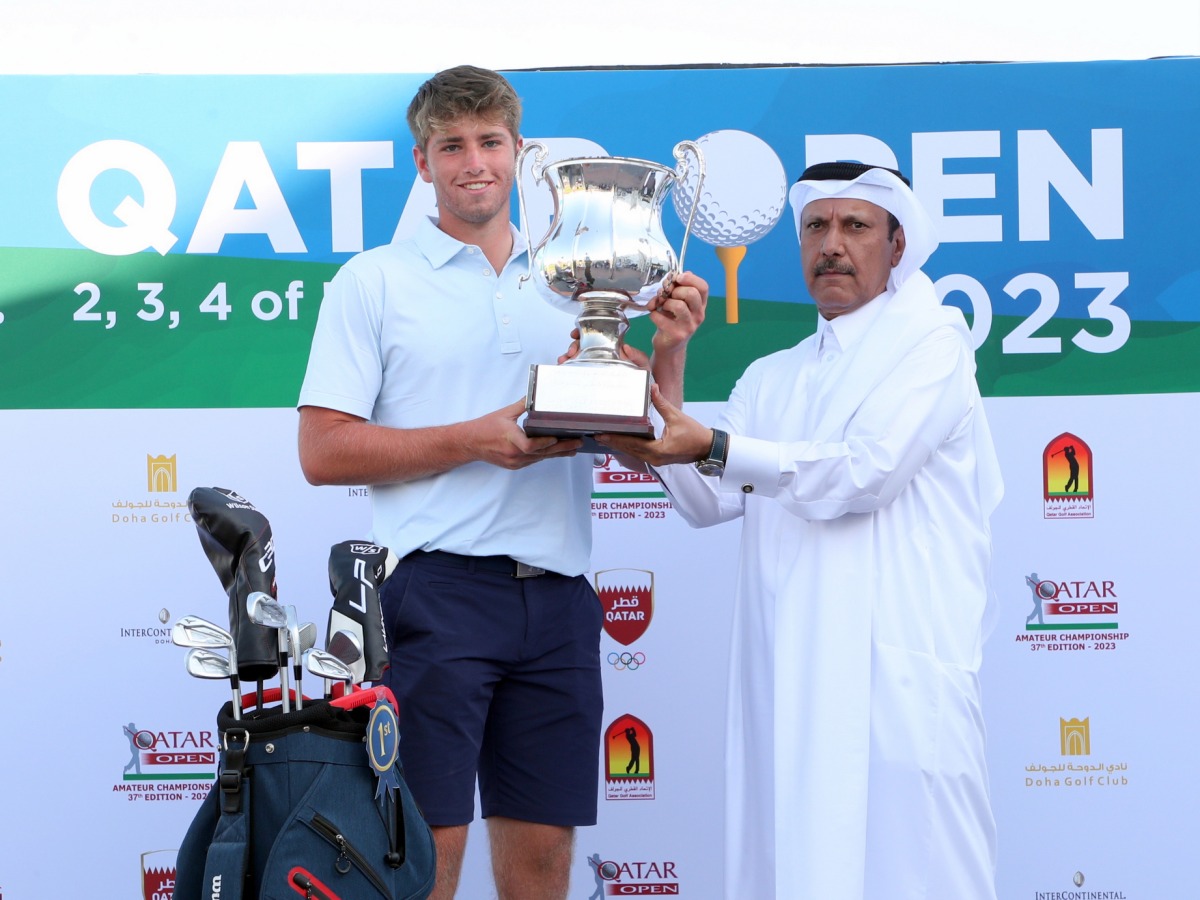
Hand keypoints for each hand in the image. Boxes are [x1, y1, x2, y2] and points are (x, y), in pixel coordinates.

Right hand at [474, 399, 582, 468]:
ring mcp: (514, 462)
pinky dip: (545, 455)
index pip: (531, 445)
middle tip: (577, 443)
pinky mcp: (514, 465)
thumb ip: (523, 404)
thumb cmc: (485, 427)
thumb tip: (536, 394)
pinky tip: (556, 452)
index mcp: (510, 439)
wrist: (470, 443)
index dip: (545, 443)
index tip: (558, 438)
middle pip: (542, 453)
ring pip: (540, 458)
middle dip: (562, 448)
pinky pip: (533, 460)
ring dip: (556, 453)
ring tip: (573, 448)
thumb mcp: (505, 413)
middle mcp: (513, 454)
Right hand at [557, 327, 649, 367]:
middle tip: (570, 352)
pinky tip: (564, 368)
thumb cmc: (642, 375)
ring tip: (563, 360)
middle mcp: (601, 353)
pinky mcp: (593, 374)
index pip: (595, 335)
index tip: (575, 334)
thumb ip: (637, 355)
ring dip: (568, 356)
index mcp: (612, 346)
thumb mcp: (642, 364)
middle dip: (572, 346)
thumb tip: (626, 348)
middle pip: (583, 345)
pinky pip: (579, 369)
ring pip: (578, 356)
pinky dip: (569, 367)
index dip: (583, 331)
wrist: (640, 392)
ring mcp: (596, 363)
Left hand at [595, 385, 711, 466]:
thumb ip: (662, 403)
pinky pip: (640, 454)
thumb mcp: (677, 417)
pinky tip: (622, 443)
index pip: (632, 444)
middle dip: (613, 442)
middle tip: (597, 436)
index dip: (616, 439)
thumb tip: (653, 387)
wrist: (707, 448)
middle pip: (629, 450)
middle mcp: (654, 458)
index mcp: (658, 450)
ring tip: (605, 439)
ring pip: (633, 454)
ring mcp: (656, 461)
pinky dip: (630, 448)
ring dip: (620, 446)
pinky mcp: (658, 459)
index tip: (602, 435)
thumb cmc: (695, 434)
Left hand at [649, 271, 707, 355]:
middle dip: (675, 290)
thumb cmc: (673, 320)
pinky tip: (655, 316)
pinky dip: (653, 314)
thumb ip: (681, 289)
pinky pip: (660, 317)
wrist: (670, 346)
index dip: (690, 279)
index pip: (703, 287)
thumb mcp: (680, 304)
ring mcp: (689, 326)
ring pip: (678, 305)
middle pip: (691, 294)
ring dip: (665, 302)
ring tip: (662, 306)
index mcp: (700, 305)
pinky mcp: (677, 335)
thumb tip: (682, 273)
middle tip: (668, 295)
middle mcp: (698, 315)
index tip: (677, 278)